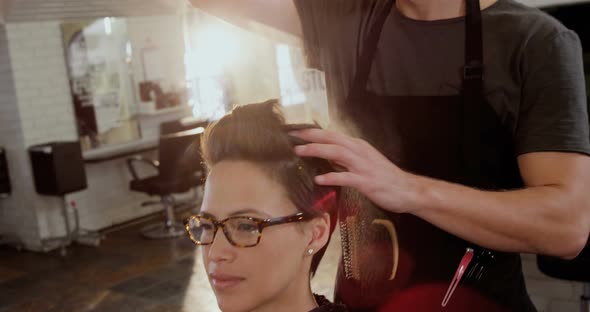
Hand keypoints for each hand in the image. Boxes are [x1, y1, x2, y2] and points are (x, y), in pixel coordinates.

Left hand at [290, 128, 420, 213]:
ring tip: (300, 151)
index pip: (331, 135)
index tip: (295, 131)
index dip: (313, 132)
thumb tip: (326, 156)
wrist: (407, 190)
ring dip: (317, 150)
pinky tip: (319, 179)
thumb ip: (345, 159)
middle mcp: (359, 152)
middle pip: (331, 139)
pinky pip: (346, 177)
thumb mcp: (363, 163)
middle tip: (291, 135)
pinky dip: (332, 177)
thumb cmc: (384, 178)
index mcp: (358, 146)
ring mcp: (363, 166)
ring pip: (337, 153)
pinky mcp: (366, 181)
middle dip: (310, 136)